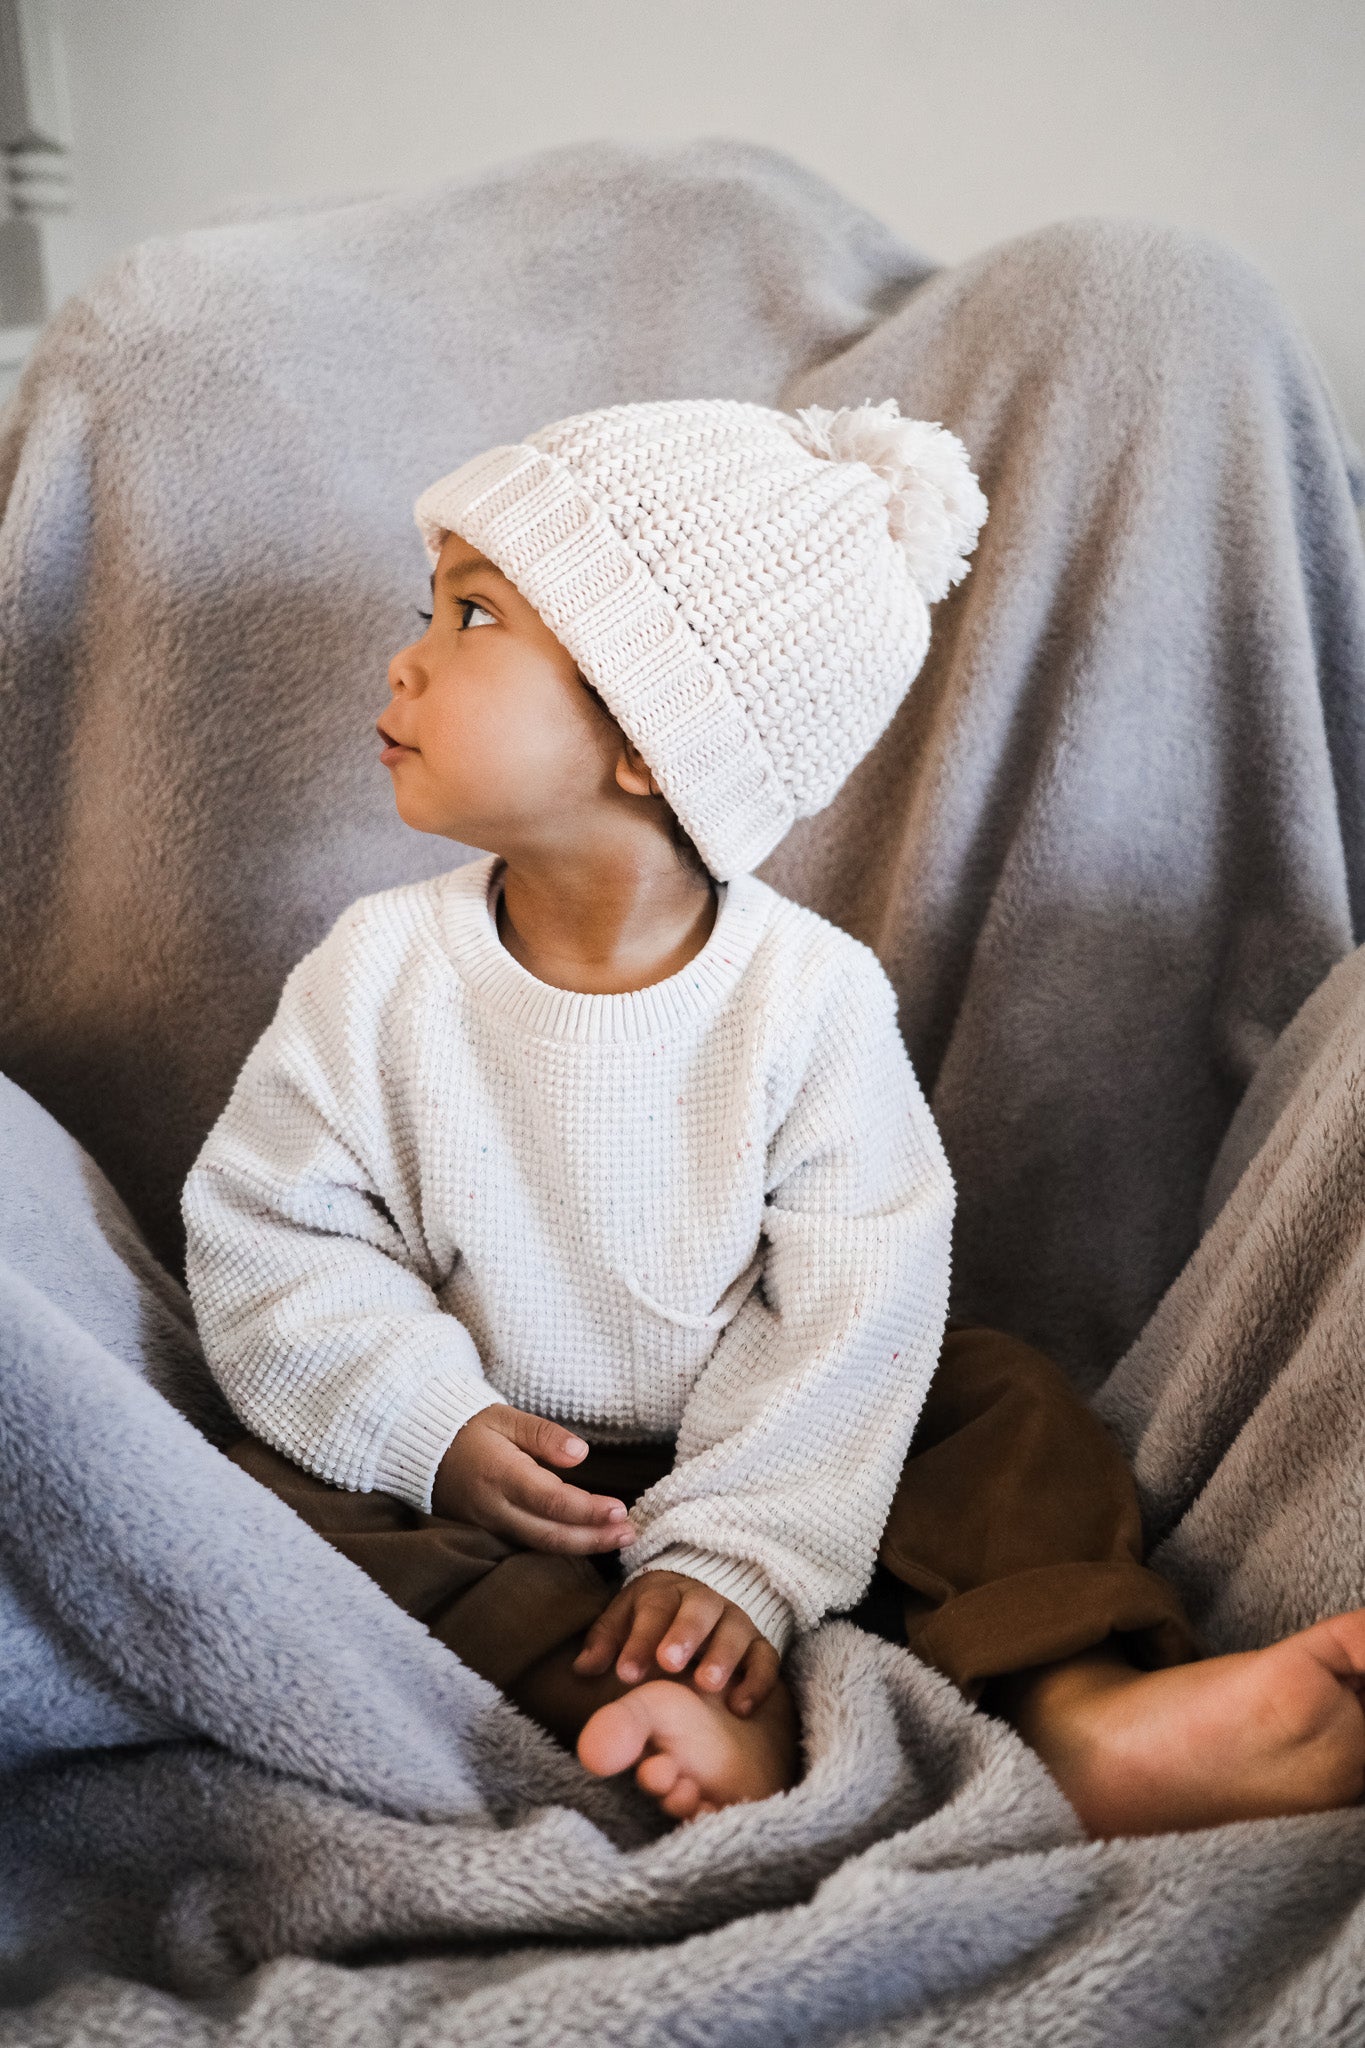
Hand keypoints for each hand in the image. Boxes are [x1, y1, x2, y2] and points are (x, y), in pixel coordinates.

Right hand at [432, 1405, 636, 1555]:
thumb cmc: (470, 1429)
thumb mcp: (505, 1417)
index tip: (620, 1509)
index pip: (551, 1501)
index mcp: (500, 1474)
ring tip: (618, 1540)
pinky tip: (585, 1541)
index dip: (587, 1510)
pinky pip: (527, 1546)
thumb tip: (580, 1455)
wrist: (423, 1450)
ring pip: (539, 1545)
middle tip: (630, 1533)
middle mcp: (493, 1508)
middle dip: (593, 1537)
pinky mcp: (486, 1535)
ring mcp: (487, 1526)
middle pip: (549, 1533)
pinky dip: (559, 1547)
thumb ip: (544, 1435)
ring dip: (581, 1546)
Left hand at [573, 1569, 780, 1715]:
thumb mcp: (625, 1621)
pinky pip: (767, 1659)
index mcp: (666, 1593)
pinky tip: (740, 1708)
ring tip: (706, 1685)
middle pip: (699, 1610)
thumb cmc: (654, 1621)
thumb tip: (582, 1667)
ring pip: (735, 1632)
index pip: (654, 1608)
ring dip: (722, 1656)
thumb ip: (605, 1643)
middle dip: (684, 1635)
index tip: (625, 1672)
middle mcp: (705, 1602)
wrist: (703, 1603)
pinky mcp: (760, 1645)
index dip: (640, 1639)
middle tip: (669, 1664)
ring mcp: (736, 1622)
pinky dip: (757, 1681)